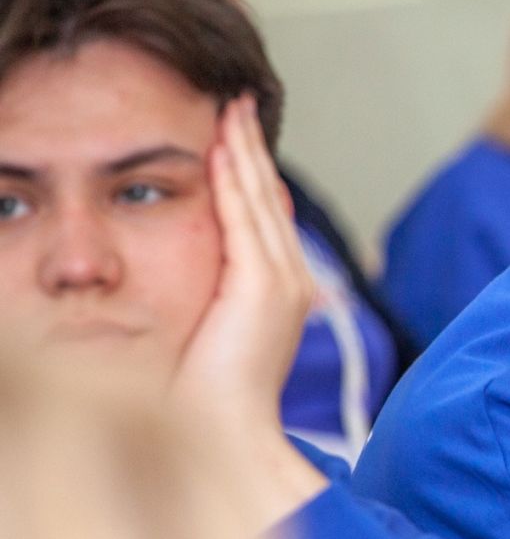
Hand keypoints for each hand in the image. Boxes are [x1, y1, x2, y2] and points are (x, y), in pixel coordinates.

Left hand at [167, 96, 323, 529]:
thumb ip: (209, 303)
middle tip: (237, 103)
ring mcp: (283, 284)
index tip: (235, 136)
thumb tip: (190, 283)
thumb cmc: (208, 402)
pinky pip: (246, 218)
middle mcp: (291, 283)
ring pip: (261, 199)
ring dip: (245, 150)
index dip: (252, 174)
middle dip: (253, 148)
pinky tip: (222, 146)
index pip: (265, 219)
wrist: (226, 434)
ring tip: (230, 110)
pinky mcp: (265, 287)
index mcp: (280, 295)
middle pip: (270, 199)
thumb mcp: (209, 340)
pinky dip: (237, 178)